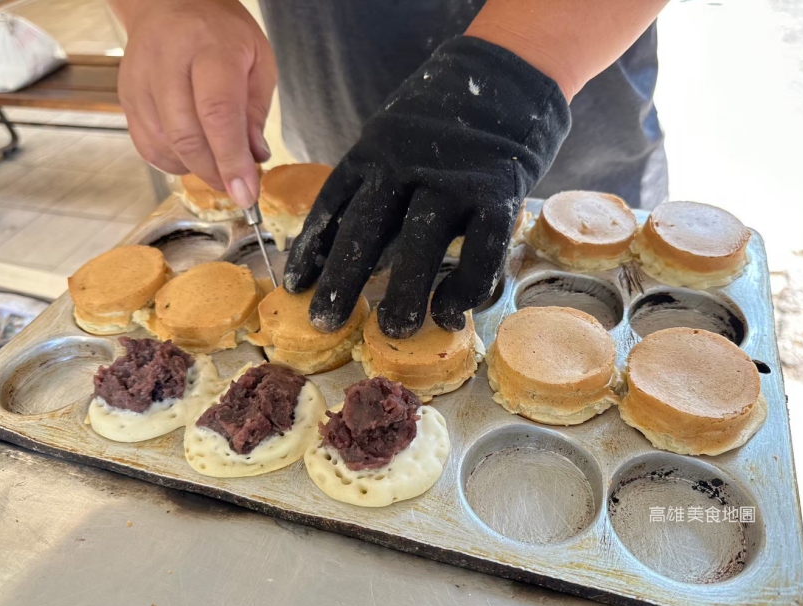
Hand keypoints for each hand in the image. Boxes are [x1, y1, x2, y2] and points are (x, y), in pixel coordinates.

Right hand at [114, 0, 275, 206]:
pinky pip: (147, 146)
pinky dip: (172, 162)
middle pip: (186, 136)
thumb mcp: (257, 59)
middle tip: (237, 186)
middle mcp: (168, 63)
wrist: (170, 2)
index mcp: (210, 49)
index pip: (218, 114)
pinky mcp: (126, 97)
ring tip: (218, 166)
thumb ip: (256, 110)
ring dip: (195, 169)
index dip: (231, 160)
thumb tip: (254, 156)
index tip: (246, 192)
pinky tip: (192, 157)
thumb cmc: (220, 32)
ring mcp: (141, 81)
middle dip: (215, 173)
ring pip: (164, 146)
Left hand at [284, 36, 570, 338]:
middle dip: (342, 280)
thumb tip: (354, 256)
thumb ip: (376, 191)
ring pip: (422, 242)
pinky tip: (450, 311)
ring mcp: (452, 180)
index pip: (331, 206)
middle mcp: (406, 166)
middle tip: (326, 322)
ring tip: (393, 329)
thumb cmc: (442, 124)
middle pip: (366, 229)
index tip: (294, 287)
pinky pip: (480, 249)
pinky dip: (466, 285)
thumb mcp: (393, 142)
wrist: (507, 79)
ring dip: (406, 291)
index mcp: (372, 153)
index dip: (310, 250)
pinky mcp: (497, 194)